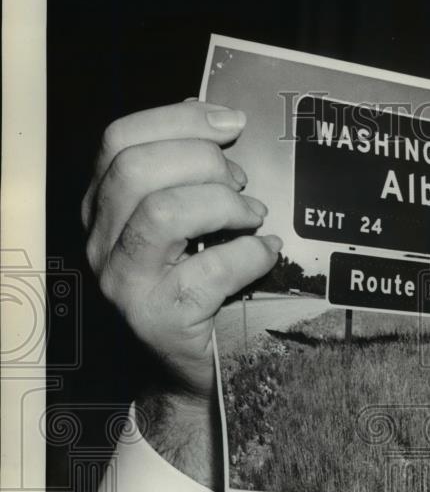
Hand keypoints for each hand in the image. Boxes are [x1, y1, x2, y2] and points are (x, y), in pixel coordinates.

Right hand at [83, 100, 280, 488]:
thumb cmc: (197, 287)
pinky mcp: (160, 319)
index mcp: (103, 207)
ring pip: (163, 213)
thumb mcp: (184, 226)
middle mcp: (101, 242)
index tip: (232, 124)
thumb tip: (220, 119)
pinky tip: (267, 253)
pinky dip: (251, 254)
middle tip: (243, 185)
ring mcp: (125, 283)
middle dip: (205, 163)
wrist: (190, 372)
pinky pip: (211, 270)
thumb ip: (187, 175)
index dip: (179, 120)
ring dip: (224, 205)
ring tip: (253, 218)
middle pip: (136, 170)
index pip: (118, 140)